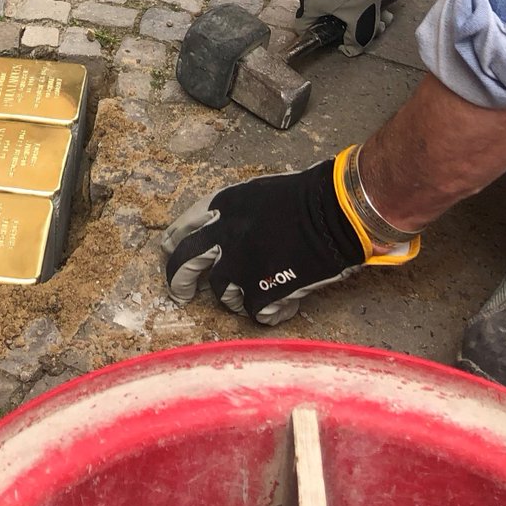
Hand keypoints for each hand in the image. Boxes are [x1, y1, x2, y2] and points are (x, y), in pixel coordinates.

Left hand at [161, 151, 417, 325]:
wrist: (336, 212)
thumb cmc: (306, 195)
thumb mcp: (259, 193)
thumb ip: (235, 214)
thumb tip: (224, 230)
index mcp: (221, 207)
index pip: (180, 229)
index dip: (173, 245)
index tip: (169, 254)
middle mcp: (223, 237)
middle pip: (185, 265)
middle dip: (178, 282)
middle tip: (181, 294)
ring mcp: (240, 267)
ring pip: (222, 294)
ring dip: (235, 296)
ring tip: (256, 292)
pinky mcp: (261, 293)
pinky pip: (254, 312)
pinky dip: (269, 310)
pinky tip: (283, 303)